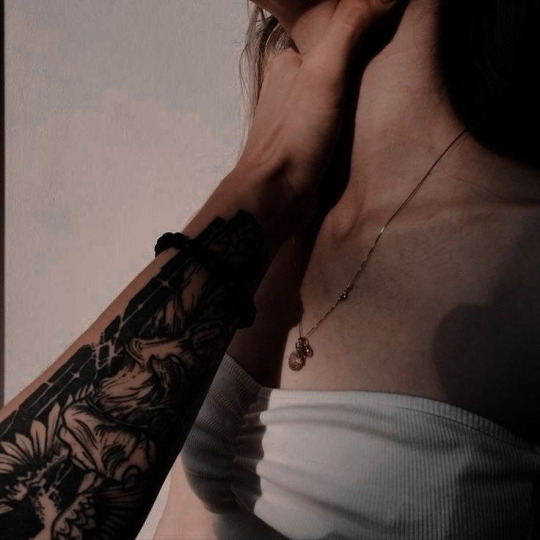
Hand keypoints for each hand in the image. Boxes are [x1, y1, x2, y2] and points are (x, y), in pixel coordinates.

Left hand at [236, 0, 402, 230]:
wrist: (276, 196)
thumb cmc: (295, 135)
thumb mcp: (324, 72)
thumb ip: (351, 29)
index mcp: (288, 65)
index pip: (328, 36)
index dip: (359, 33)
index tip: (387, 38)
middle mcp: (289, 91)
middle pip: (333, 70)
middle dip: (360, 72)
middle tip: (390, 75)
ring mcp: (297, 122)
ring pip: (334, 102)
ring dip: (357, 104)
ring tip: (384, 105)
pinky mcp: (306, 149)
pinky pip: (333, 129)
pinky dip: (350, 129)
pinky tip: (367, 133)